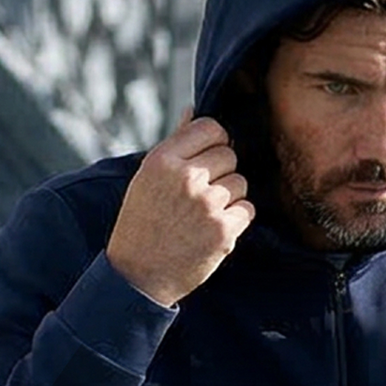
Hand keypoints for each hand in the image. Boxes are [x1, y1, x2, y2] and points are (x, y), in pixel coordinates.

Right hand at [105, 113, 253, 306]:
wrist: (138, 276)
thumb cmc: (142, 223)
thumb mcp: (146, 178)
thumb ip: (174, 143)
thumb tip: (194, 109)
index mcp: (162, 160)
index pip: (211, 128)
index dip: (215, 142)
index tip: (207, 160)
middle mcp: (185, 178)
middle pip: (229, 154)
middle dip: (221, 173)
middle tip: (199, 196)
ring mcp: (207, 204)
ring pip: (241, 183)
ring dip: (229, 198)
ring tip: (202, 216)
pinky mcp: (224, 230)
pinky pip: (247, 209)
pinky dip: (235, 220)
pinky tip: (212, 230)